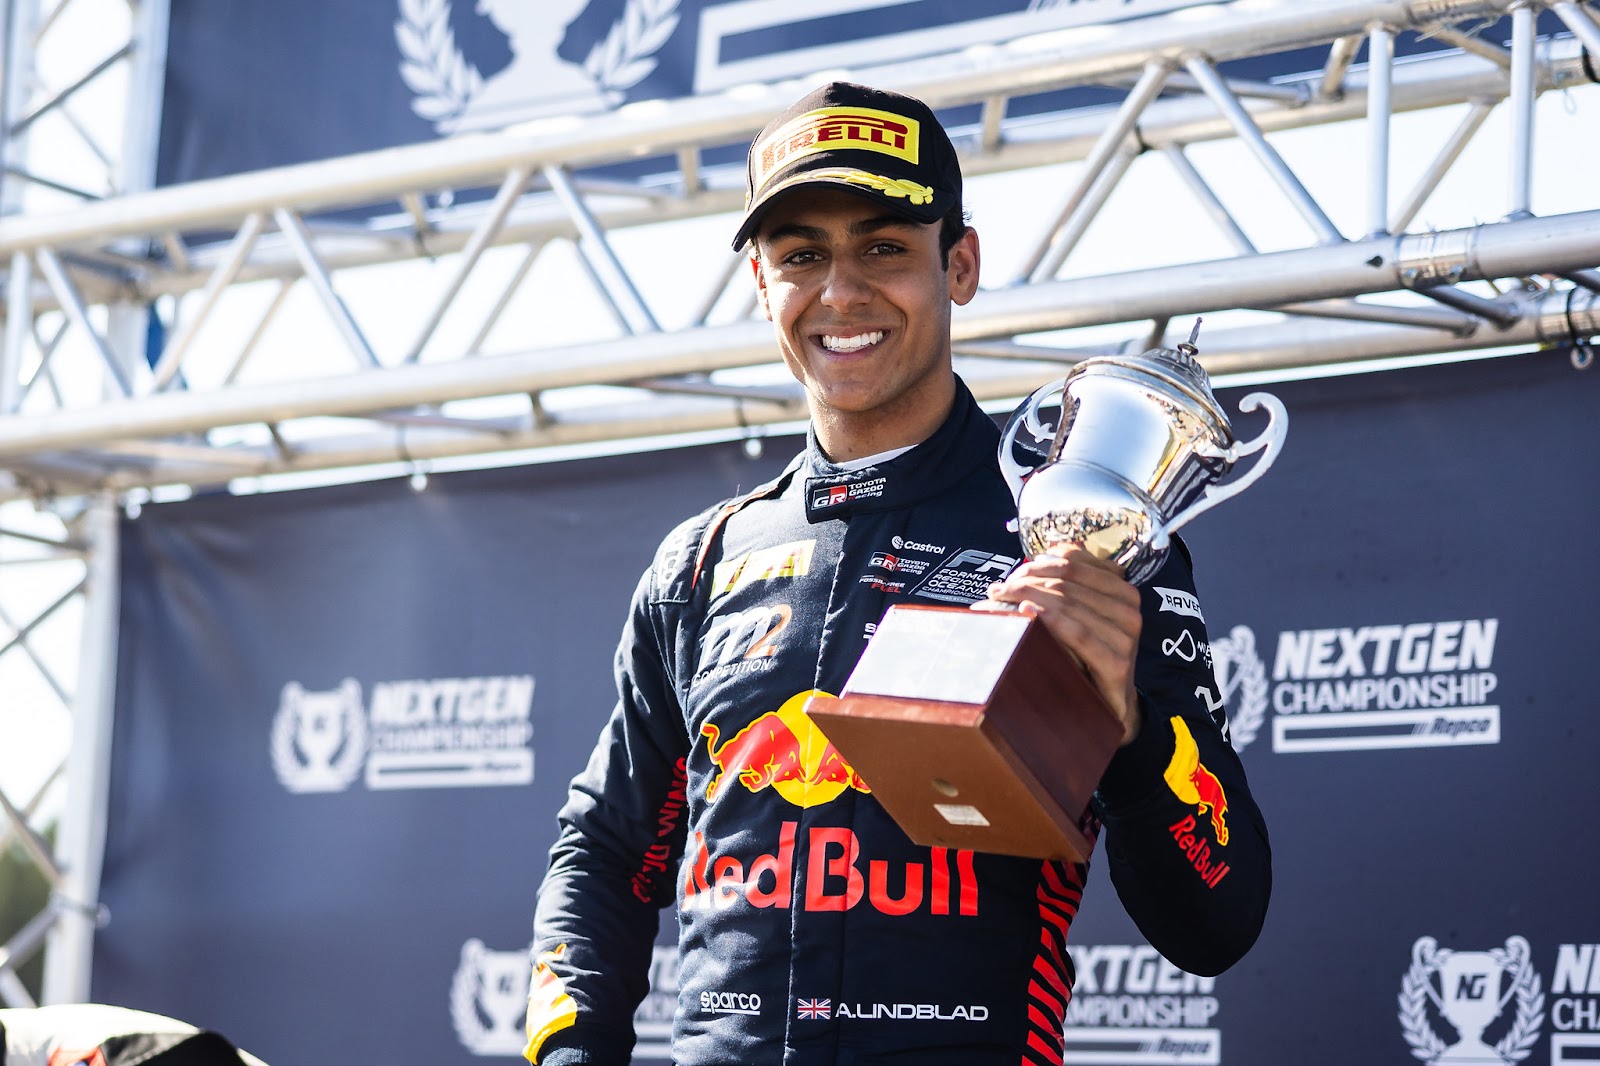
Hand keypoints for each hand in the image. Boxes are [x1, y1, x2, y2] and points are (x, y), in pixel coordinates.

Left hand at [978, 546, 1142, 742]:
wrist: (1110, 703)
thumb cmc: (1089, 653)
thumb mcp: (1083, 611)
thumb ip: (1074, 578)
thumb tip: (1051, 547)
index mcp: (1123, 591)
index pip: (1075, 565)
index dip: (1039, 565)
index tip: (1013, 574)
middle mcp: (1130, 610)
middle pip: (1068, 584)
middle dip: (1027, 582)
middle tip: (998, 590)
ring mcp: (1126, 638)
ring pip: (1069, 606)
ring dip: (1029, 598)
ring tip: (1000, 601)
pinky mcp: (1118, 664)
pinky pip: (1078, 634)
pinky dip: (1050, 621)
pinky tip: (1027, 613)